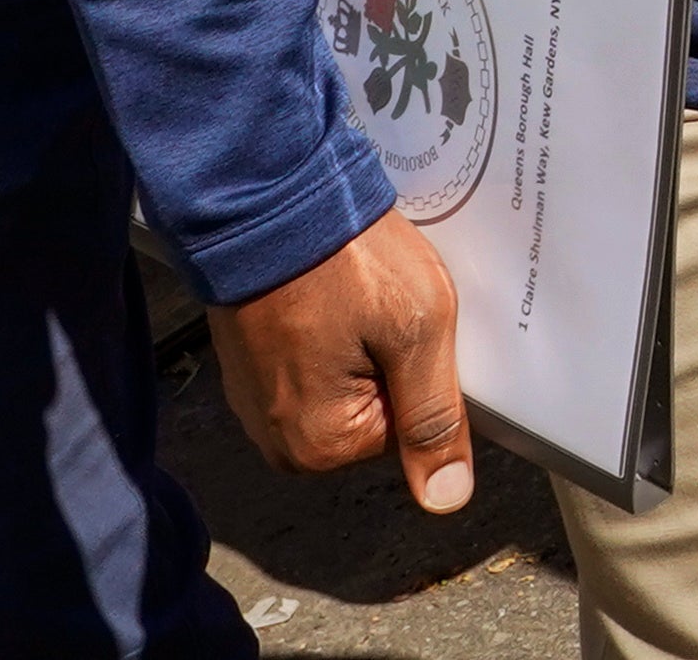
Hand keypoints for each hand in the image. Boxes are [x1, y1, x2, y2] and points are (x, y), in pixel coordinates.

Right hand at [212, 213, 470, 510]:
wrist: (269, 198)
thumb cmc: (347, 262)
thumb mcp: (416, 334)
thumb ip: (433, 419)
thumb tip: (445, 499)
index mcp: (318, 447)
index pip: (409, 428)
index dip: (423, 372)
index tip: (410, 327)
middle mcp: (278, 439)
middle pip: (376, 410)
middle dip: (392, 358)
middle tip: (381, 307)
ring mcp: (259, 402)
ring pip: (347, 383)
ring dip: (364, 341)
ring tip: (357, 297)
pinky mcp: (251, 365)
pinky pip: (315, 363)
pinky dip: (333, 330)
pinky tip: (334, 295)